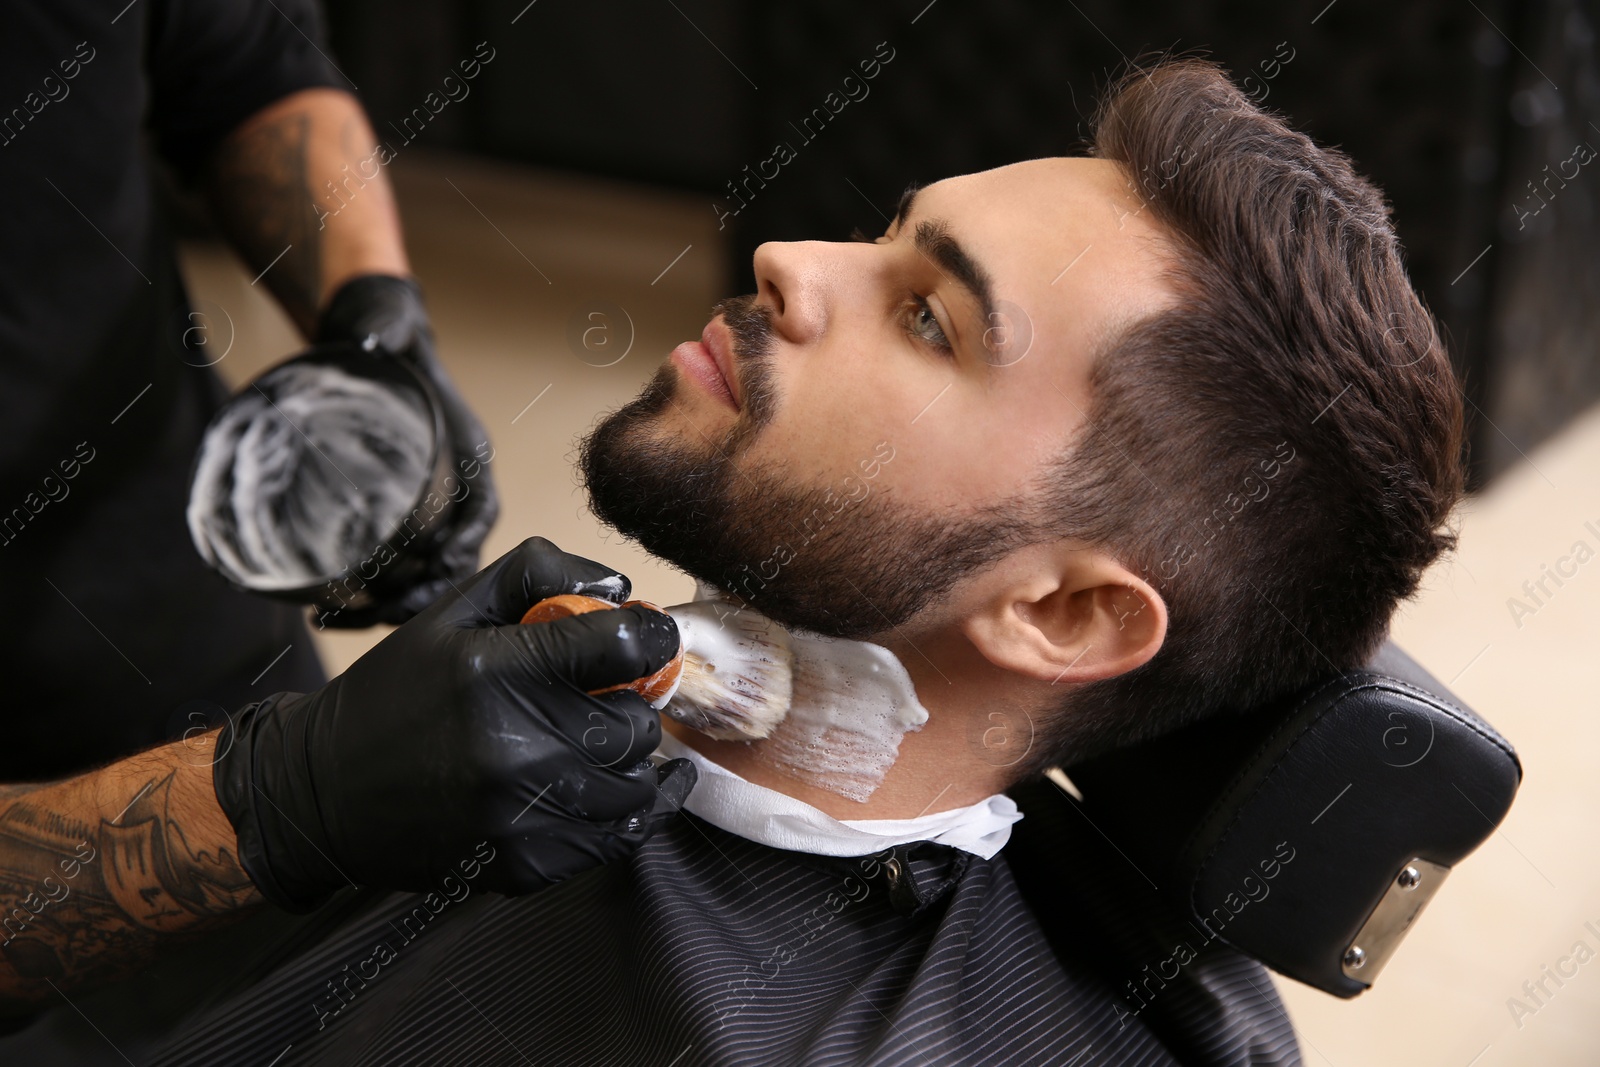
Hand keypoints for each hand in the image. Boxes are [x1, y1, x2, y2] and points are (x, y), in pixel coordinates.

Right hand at [212, 537, 695, 910]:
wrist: (321, 794)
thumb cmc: (397, 690)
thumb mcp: (453, 611)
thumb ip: (538, 575)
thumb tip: (619, 589)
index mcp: (495, 672)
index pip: (623, 648)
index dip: (650, 638)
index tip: (646, 640)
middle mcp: (513, 748)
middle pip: (637, 723)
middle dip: (629, 704)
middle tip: (601, 698)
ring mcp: (521, 815)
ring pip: (636, 784)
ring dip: (625, 760)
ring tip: (591, 742)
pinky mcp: (525, 865)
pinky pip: (617, 837)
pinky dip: (622, 809)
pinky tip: (608, 783)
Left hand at [316, 273, 498, 625]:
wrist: (371, 337)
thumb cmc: (387, 334)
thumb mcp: (391, 329)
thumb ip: (388, 331)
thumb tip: (374, 338)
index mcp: (468, 453)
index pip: (480, 512)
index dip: (464, 546)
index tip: (439, 570)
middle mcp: (455, 489)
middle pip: (454, 561)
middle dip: (423, 596)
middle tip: (383, 614)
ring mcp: (426, 510)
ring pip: (424, 579)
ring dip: (390, 608)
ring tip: (338, 620)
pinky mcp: (395, 522)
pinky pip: (394, 573)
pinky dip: (368, 597)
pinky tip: (329, 610)